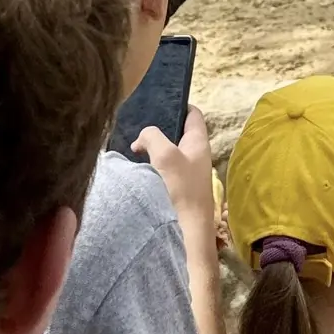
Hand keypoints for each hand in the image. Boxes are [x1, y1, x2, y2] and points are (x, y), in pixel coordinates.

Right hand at [134, 107, 215, 239]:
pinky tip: (138, 167)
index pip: (193, 114)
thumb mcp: (165, 155)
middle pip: (178, 132)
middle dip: (160, 128)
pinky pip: (164, 168)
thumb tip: (142, 139)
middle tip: (138, 125)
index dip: (179, 105)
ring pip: (169, 151)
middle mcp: (196, 155)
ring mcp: (188, 172)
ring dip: (153, 147)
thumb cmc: (181, 189)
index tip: (159, 102)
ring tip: (134, 145)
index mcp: (199, 142)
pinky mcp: (178, 188)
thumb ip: (152, 137)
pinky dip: (152, 164)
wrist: (187, 230)